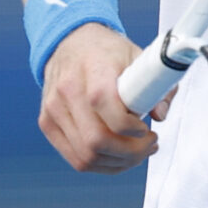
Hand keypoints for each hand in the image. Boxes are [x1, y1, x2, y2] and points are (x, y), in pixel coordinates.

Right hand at [37, 24, 158, 172]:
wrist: (71, 42)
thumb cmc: (106, 52)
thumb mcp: (137, 56)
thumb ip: (155, 85)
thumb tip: (160, 114)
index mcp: (92, 68)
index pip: (104, 104)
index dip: (129, 126)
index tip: (146, 129)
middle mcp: (68, 89)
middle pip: (96, 139)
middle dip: (130, 152)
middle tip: (149, 145)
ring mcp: (53, 109)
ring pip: (86, 156)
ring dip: (118, 163)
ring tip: (137, 152)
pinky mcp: (47, 123)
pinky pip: (75, 158)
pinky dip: (101, 164)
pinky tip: (118, 155)